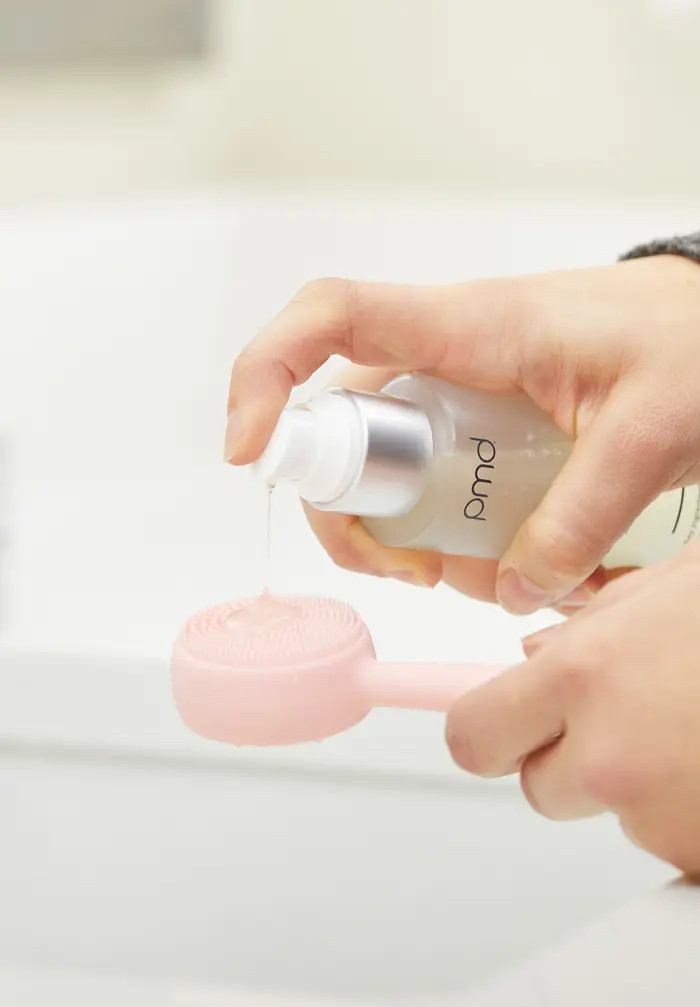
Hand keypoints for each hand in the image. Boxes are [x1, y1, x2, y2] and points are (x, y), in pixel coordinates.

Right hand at [226, 256, 699, 611]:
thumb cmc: (690, 340)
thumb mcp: (649, 433)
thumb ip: (583, 516)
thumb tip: (520, 588)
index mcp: (472, 328)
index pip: (332, 318)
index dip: (267, 375)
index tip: (248, 451)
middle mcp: (447, 355)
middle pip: (344, 430)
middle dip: (358, 518)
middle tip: (415, 574)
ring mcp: (460, 391)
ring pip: (388, 469)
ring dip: (418, 539)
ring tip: (491, 576)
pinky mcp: (481, 421)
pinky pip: (436, 481)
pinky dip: (458, 534)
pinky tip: (515, 561)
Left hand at [446, 541, 699, 874]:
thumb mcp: (675, 585)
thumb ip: (595, 626)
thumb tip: (536, 659)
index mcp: (590, 673)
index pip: (474, 734)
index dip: (485, 731)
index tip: (494, 728)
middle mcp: (615, 756)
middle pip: (539, 788)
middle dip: (572, 759)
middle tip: (635, 720)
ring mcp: (665, 818)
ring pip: (616, 816)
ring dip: (645, 786)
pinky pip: (676, 845)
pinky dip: (693, 815)